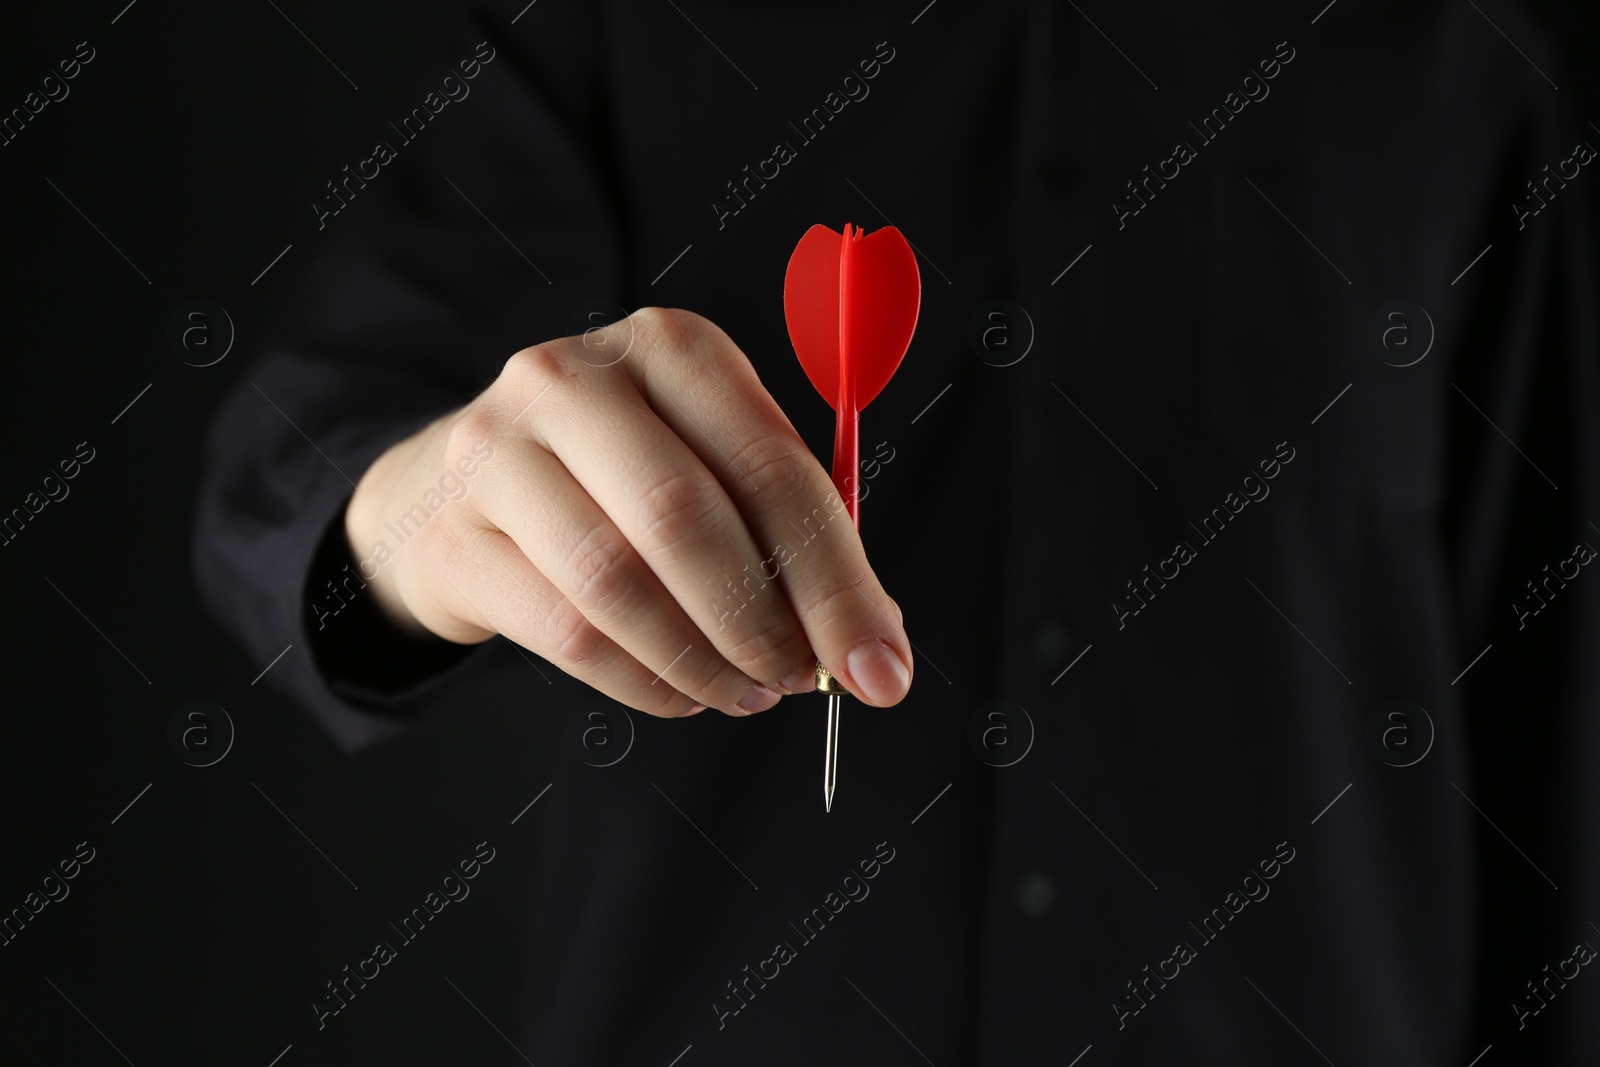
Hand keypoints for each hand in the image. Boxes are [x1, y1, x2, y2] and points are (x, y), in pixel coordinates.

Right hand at [342, 307, 912, 717]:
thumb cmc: (616, 478)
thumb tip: (870, 644)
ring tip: (745, 693)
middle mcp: (574, 380)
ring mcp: (498, 452)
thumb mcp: (706, 459)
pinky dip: (644, 683)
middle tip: (798, 680)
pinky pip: (568, 635)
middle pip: (684, 518)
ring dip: (702, 662)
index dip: (835, 580)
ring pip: (618, 583)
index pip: (770, 466)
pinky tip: (682, 692)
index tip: (877, 665)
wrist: (452, 490)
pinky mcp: (456, 535)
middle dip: (762, 624)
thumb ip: (787, 530)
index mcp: (670, 346)